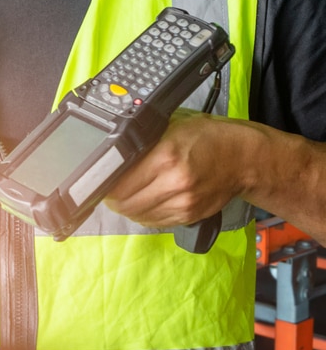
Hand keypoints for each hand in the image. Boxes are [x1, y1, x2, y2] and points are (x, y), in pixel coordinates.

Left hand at [104, 110, 242, 226]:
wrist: (243, 158)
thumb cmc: (206, 138)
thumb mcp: (169, 127)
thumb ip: (141, 143)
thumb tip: (112, 159)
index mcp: (166, 157)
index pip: (119, 184)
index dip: (106, 184)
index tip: (105, 180)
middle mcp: (174, 183)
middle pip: (125, 204)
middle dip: (114, 199)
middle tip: (114, 190)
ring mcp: (183, 203)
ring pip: (137, 216)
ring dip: (128, 208)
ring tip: (132, 194)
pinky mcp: (188, 216)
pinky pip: (154, 222)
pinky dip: (145, 214)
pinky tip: (148, 201)